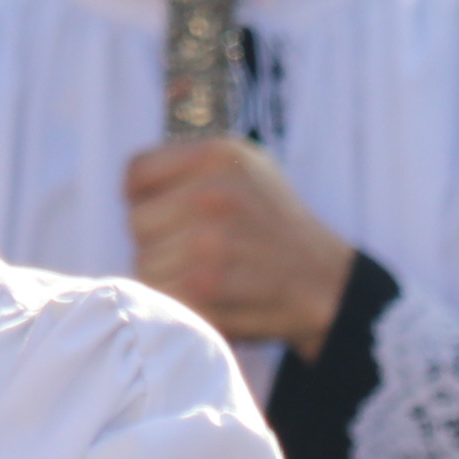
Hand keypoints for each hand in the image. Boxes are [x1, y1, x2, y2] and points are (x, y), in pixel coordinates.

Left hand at [125, 138, 353, 356]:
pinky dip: (176, 303)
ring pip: (143, 263)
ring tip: (204, 276)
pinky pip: (159, 294)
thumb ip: (192, 167)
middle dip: (158, 242)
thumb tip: (131, 188)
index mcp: (220, 155)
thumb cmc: (276, 227)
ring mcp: (210, 240)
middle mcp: (213, 191)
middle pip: (137, 222)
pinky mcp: (208, 285)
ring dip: (166, 277)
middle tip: (194, 252)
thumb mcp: (247, 171)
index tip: (167, 215)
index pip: (138, 172)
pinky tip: (207, 298)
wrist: (327, 284)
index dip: (145, 198)